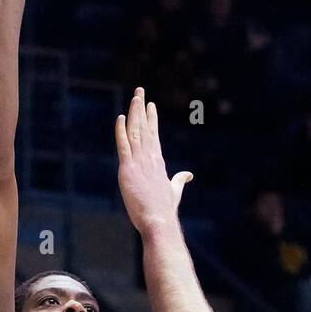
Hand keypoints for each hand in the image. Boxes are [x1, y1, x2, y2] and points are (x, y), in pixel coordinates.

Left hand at [115, 88, 192, 233]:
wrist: (158, 220)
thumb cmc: (165, 209)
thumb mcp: (174, 191)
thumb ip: (180, 180)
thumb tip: (189, 175)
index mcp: (158, 162)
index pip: (153, 135)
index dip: (151, 119)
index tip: (149, 105)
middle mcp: (150, 158)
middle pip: (145, 128)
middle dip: (142, 108)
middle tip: (140, 91)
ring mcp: (139, 162)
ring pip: (135, 132)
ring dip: (134, 113)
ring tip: (134, 97)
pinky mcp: (128, 169)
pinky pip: (123, 145)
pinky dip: (121, 131)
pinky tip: (121, 117)